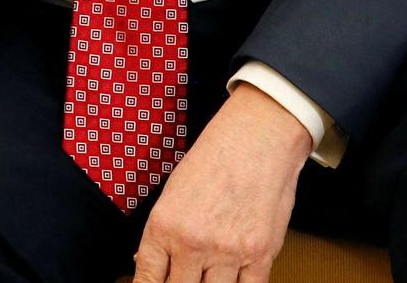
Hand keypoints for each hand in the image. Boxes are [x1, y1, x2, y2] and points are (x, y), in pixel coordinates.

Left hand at [131, 83, 311, 282]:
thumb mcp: (174, 192)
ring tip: (210, 273)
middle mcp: (194, 242)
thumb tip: (146, 261)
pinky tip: (233, 278)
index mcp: (165, 225)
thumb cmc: (216, 158)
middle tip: (186, 275)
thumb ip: (163, 233)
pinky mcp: (260, 254)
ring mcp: (228, 252)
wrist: (258, 138)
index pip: (148, 279)